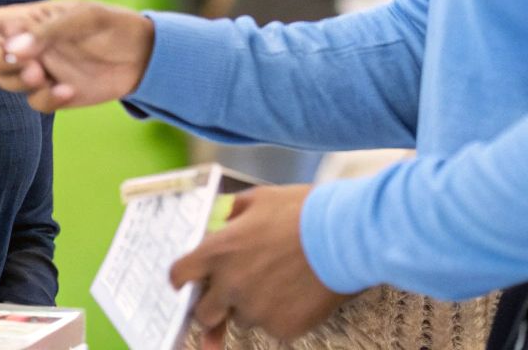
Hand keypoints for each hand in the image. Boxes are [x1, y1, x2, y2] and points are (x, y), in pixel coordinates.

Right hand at [0, 0, 154, 111]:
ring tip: (49, 76)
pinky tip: (70, 91)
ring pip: (6, 82)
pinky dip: (47, 100)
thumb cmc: (108, 24)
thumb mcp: (81, 18)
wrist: (140, 55)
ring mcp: (37, 69)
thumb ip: (47, 32)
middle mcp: (25, 44)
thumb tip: (15, 50)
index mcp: (24, 18)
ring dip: (22, 82)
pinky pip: (34, 103)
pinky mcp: (53, 92)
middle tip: (26, 63)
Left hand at [170, 184, 349, 344]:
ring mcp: (256, 311)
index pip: (179, 275)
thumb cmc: (304, 211)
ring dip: (252, 307)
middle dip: (212, 308)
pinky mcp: (283, 328)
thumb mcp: (260, 199)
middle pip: (204, 314)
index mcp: (218, 252)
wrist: (349, 236)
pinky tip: (299, 292)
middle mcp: (230, 285)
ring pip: (242, 319)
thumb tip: (220, 222)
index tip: (186, 284)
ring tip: (281, 279)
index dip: (182, 280)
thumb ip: (231, 213)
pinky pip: (273, 328)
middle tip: (230, 296)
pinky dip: (281, 315)